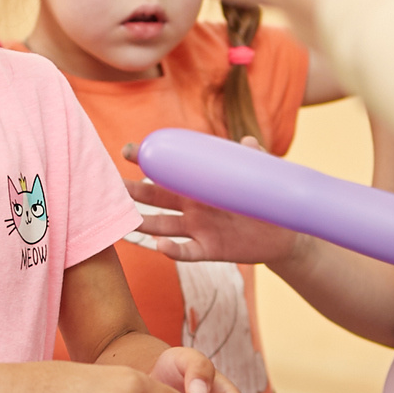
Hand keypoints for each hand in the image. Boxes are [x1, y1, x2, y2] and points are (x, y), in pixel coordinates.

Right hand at [126, 141, 301, 265]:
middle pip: (154, 198)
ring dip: (143, 223)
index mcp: (197, 183)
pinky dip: (172, 251)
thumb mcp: (259, 172)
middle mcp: (191, 205)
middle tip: (109, 186)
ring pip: (162, 226)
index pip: (166, 171)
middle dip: (131, 192)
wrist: (284, 232)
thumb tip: (247, 140)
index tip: (128, 151)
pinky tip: (160, 247)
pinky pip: (186, 252)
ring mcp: (198, 228)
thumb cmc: (265, 196)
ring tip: (125, 219)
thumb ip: (253, 156)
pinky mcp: (210, 249)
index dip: (146, 160)